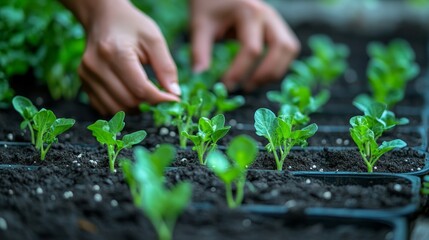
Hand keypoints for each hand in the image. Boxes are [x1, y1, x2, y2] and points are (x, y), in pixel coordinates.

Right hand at [62, 0, 179, 114]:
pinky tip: (129, 93)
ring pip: (117, 108)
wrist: (102, 17)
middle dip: (149, 102)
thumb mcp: (154, 40)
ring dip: (135, 107)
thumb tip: (174, 93)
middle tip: (160, 94)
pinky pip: (105, 107)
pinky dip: (121, 106)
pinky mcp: (84, 82)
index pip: (140, 88)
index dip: (160, 98)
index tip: (174, 99)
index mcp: (115, 52)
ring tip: (145, 93)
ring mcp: (87, 76)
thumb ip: (166, 67)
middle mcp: (97, 66)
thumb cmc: (131, 26)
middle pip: (129, 101)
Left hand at [190, 0, 299, 91]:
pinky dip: (278, 64)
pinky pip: (287, 48)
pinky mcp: (277, 26)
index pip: (252, 49)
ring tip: (253, 83)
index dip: (240, 72)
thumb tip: (199, 75)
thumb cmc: (209, 5)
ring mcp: (276, 20)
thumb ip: (199, 50)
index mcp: (249, 12)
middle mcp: (268, 15)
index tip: (225, 85)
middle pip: (281, 48)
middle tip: (245, 87)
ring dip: (275, 70)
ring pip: (289, 49)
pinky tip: (259, 73)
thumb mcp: (200, 25)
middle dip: (265, 73)